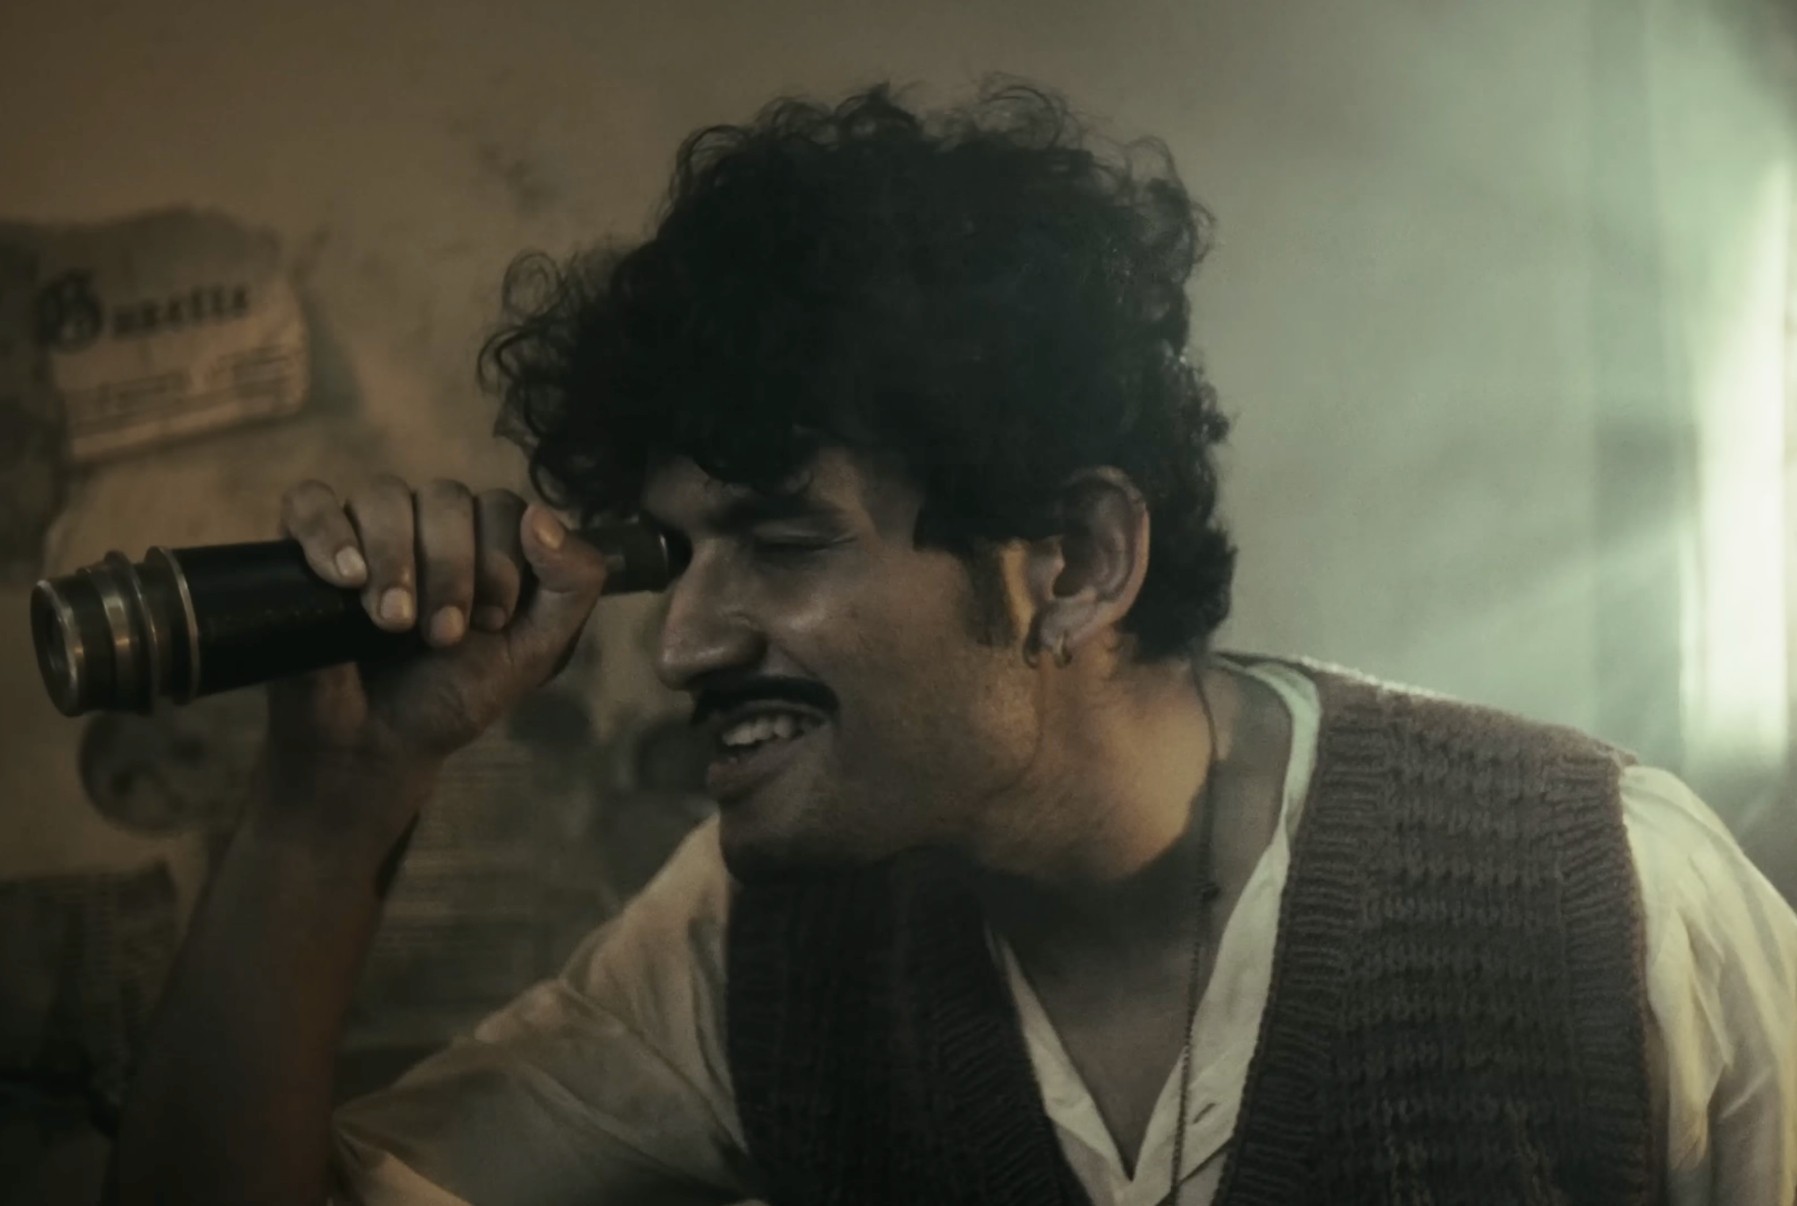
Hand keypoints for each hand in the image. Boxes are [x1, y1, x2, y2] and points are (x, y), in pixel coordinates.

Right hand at [262, 476, 606, 840]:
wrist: (375, 744)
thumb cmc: (455, 695)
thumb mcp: (535, 651)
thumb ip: (571, 586)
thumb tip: (541, 515)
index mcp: (484, 539)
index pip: (502, 505)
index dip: (501, 560)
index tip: (491, 622)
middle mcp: (426, 524)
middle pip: (445, 497)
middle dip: (451, 568)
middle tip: (441, 635)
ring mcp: (364, 530)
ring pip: (383, 495)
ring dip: (394, 557)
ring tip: (392, 623)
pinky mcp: (303, 546)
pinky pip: (309, 502)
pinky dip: (328, 531)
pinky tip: (346, 577)